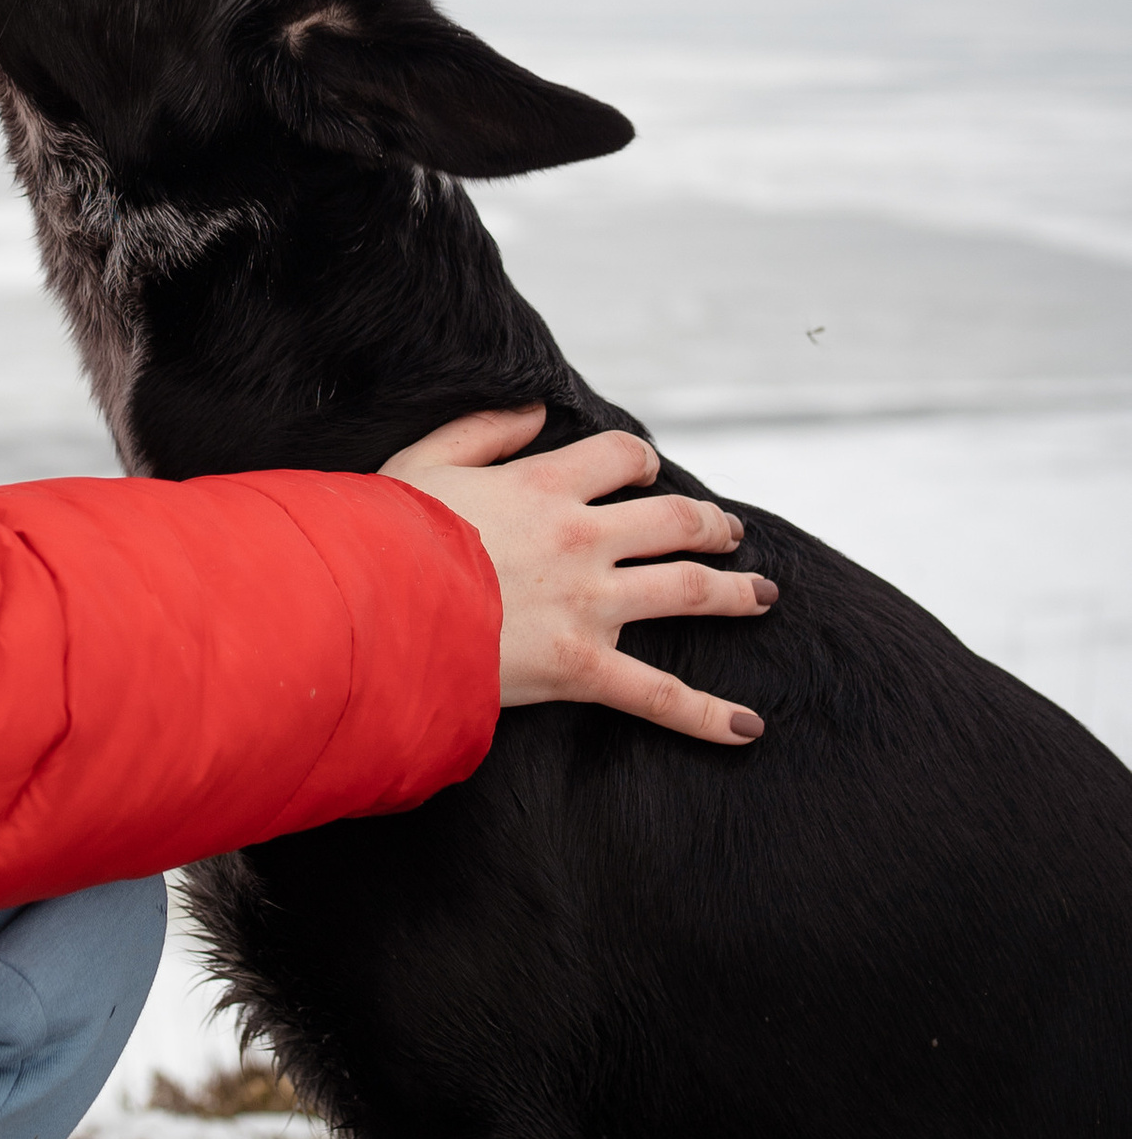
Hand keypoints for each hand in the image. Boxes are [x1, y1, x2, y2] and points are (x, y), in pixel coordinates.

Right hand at [384, 406, 774, 744]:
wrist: (373, 606)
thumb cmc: (385, 536)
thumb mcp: (423, 462)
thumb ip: (481, 429)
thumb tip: (533, 409)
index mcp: (545, 484)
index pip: (620, 457)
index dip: (642, 461)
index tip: (650, 472)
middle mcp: (582, 537)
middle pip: (674, 521)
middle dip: (709, 523)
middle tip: (729, 530)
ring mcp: (590, 603)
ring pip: (688, 590)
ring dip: (735, 592)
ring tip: (764, 595)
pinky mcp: (583, 666)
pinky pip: (659, 695)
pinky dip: (708, 715)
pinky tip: (748, 728)